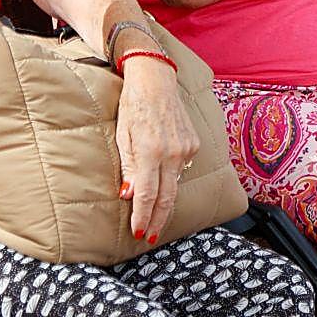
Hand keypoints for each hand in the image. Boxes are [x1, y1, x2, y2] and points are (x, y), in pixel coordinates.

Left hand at [115, 59, 198, 244]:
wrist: (155, 78)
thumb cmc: (133, 103)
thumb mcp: (123, 134)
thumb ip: (128, 166)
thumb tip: (129, 194)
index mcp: (152, 150)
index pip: (148, 194)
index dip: (142, 216)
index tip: (138, 232)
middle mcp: (173, 152)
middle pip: (167, 197)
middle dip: (157, 220)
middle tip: (149, 237)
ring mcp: (187, 148)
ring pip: (176, 184)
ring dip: (165, 203)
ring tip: (155, 219)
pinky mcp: (194, 143)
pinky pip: (182, 169)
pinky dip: (172, 180)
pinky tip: (164, 186)